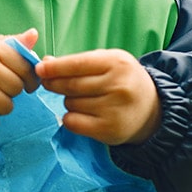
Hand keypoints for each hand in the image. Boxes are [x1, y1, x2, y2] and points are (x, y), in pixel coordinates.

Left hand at [36, 48, 161, 144]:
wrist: (152, 111)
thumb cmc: (122, 81)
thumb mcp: (107, 63)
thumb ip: (77, 62)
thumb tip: (45, 63)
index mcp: (117, 63)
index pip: (77, 64)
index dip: (54, 68)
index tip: (39, 69)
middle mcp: (118, 86)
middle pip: (70, 85)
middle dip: (54, 84)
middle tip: (48, 83)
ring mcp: (115, 110)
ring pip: (70, 103)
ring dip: (68, 101)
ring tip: (84, 99)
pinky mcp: (109, 130)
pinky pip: (73, 122)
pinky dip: (70, 118)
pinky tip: (82, 114)